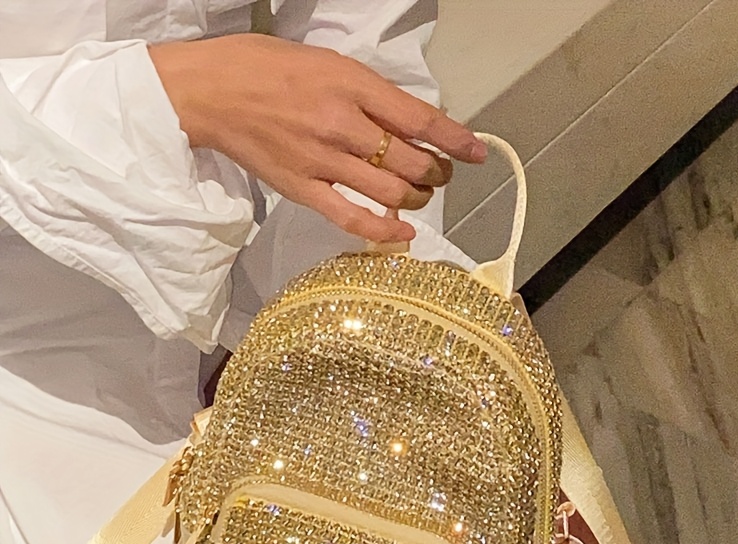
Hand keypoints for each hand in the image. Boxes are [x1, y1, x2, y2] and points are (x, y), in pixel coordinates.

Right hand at [149, 34, 486, 241]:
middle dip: (436, 173)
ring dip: (417, 199)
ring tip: (419, 195)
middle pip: (412, 162)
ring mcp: (323, 161)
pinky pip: (352, 218)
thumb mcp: (327, 63)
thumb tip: (408, 123)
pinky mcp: (302, 190)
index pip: (420, 119)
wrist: (209, 91)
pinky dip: (383, 231)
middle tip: (438, 173)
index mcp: (351, 84)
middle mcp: (343, 124)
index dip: (455, 139)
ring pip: (391, 193)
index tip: (476, 152)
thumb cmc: (264, 68)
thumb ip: (369, 94)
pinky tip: (401, 234)